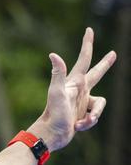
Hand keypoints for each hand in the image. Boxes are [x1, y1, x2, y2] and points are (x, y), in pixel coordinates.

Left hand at [29, 27, 116, 151]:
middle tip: (113, 54)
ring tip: (80, 123)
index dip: (87, 43)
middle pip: (96, 74)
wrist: (51, 135)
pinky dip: (88, 123)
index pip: (84, 58)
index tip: (89, 30)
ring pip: (100, 104)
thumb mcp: (56, 92)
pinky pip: (93, 117)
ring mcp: (81, 102)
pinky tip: (77, 127)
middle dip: (105, 64)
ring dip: (93, 116)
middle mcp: (79, 90)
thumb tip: (53, 54)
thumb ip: (57, 73)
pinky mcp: (82, 114)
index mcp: (75, 81)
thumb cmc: (54, 113)